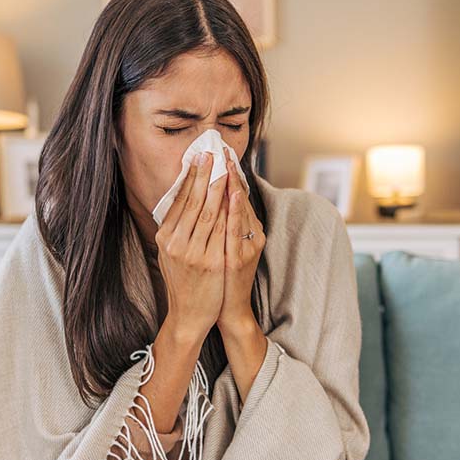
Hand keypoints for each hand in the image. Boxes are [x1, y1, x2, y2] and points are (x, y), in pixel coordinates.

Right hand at [156, 151, 229, 342]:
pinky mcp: (211, 263)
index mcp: (165, 238)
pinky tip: (234, 194)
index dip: (189, 178)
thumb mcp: (169, 255)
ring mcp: (194, 253)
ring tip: (224, 166)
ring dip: (218, 186)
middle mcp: (176, 244)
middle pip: (192, 202)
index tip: (197, 159)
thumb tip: (180, 201)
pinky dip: (229, 209)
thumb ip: (174, 230)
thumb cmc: (182, 283)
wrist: (188, 315)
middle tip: (211, 153)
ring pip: (209, 212)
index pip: (178, 201)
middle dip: (203, 175)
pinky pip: (222, 230)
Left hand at [217, 147, 265, 335]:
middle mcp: (252, 236)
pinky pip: (236, 230)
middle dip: (231, 172)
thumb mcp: (221, 247)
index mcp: (247, 230)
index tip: (221, 152)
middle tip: (222, 148)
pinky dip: (236, 210)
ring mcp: (247, 247)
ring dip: (234, 185)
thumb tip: (208, 199)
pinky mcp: (240, 258)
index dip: (230, 174)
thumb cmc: (220, 278)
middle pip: (240, 199)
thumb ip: (220, 224)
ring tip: (228, 163)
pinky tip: (233, 194)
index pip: (237, 197)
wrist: (225, 310)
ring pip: (240, 211)